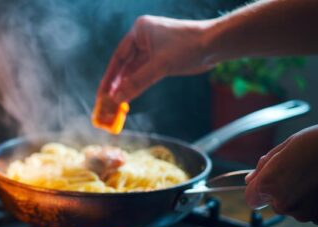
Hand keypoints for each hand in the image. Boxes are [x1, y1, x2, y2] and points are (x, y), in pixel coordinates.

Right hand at [94, 15, 214, 109]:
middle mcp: (143, 38)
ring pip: (134, 71)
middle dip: (116, 85)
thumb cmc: (189, 46)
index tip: (101, 94)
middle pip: (124, 65)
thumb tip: (117, 99)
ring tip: (115, 104)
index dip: (109, 77)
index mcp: (139, 31)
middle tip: (106, 103)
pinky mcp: (161, 59)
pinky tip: (129, 98)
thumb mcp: (160, 66)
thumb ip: (137, 82)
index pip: (118, 57)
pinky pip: (144, 74)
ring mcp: (152, 49)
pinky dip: (137, 86)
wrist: (216, 44)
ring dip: (126, 87)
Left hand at [245, 120, 317, 223]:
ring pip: (297, 208)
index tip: (269, 181)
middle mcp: (285, 204)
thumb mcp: (289, 144)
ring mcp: (306, 214)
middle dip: (283, 190)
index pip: (252, 198)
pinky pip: (315, 212)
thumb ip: (265, 165)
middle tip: (304, 170)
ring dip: (303, 197)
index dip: (259, 189)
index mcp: (270, 185)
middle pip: (276, 203)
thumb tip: (251, 178)